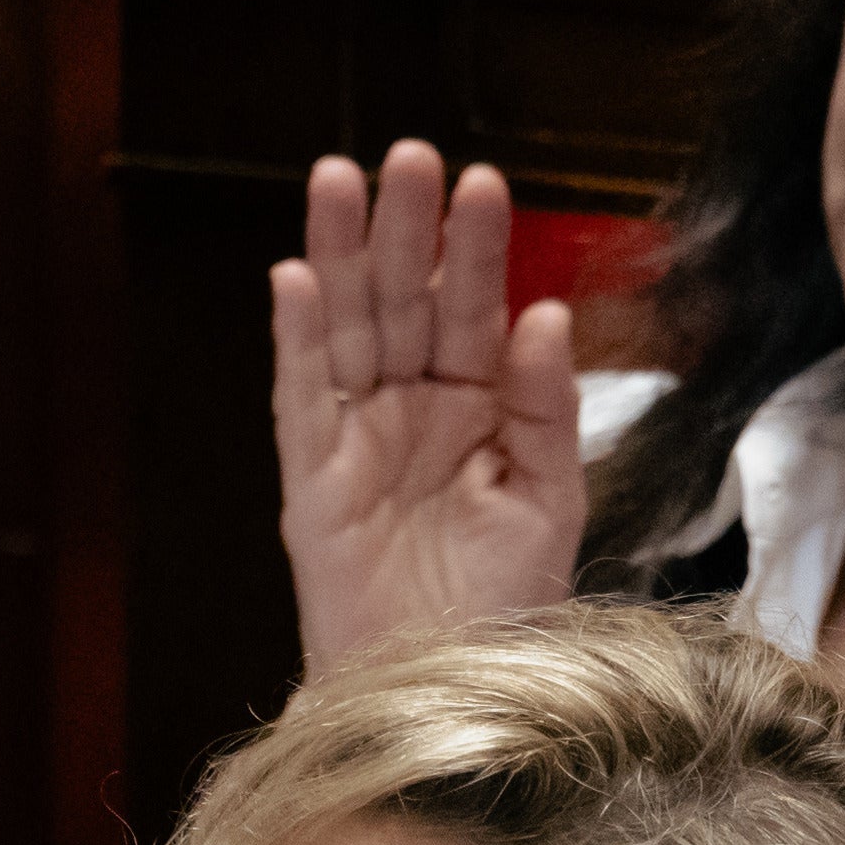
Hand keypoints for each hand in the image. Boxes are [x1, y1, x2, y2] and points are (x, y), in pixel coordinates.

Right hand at [267, 144, 588, 673]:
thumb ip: (545, 407)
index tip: (481, 182)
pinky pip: (299, 401)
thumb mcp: (550, 499)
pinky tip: (295, 281)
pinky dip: (295, 342)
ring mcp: (356, 444)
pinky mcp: (312, 486)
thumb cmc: (505, 607)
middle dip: (402, 229)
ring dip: (339, 257)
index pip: (470, 311)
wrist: (448, 689)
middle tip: (407, 155)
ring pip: (344, 332)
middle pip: (400, 304)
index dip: (473, 249)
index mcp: (475, 411)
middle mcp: (411, 415)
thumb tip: (542, 315)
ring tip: (338, 182)